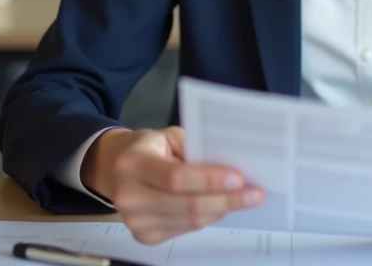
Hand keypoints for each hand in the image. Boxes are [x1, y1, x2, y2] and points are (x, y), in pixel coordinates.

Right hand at [82, 126, 264, 244]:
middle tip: (255, 194)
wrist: (116, 169)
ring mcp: (135, 221)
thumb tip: (230, 163)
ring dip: (222, 210)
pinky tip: (223, 206)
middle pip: (186, 205)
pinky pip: (186, 229)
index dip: (209, 180)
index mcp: (132, 164)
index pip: (175, 177)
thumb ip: (194, 147)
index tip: (239, 177)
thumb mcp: (168, 136)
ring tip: (245, 199)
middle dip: (226, 200)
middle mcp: (129, 196)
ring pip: (190, 221)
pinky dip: (209, 218)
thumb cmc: (150, 148)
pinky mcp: (145, 236)